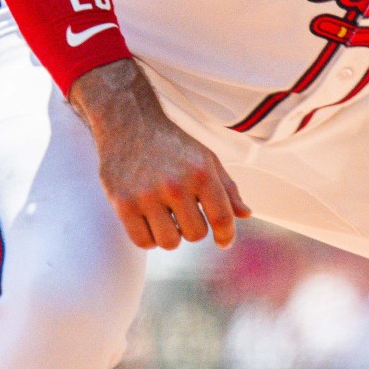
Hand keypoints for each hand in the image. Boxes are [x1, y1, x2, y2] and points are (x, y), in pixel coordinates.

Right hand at [68, 59, 250, 249]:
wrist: (130, 125)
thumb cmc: (173, 145)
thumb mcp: (207, 159)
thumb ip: (228, 189)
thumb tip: (245, 215)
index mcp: (201, 173)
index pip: (222, 218)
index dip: (226, 235)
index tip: (223, 242)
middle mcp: (175, 185)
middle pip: (196, 234)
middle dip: (194, 228)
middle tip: (184, 214)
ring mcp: (147, 195)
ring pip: (170, 242)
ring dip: (171, 235)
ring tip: (166, 217)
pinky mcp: (123, 204)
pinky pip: (143, 242)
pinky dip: (149, 238)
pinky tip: (150, 222)